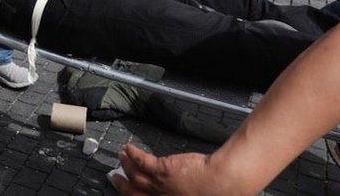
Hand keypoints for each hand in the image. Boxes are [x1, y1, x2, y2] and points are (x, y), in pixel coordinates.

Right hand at [111, 145, 226, 194]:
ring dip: (127, 166)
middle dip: (123, 185)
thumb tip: (177, 185)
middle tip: (116, 177)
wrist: (224, 183)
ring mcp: (161, 186)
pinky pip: (142, 161)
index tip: (127, 189)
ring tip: (123, 157)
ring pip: (136, 176)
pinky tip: (129, 148)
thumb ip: (181, 191)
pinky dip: (133, 155)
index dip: (133, 194)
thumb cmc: (218, 192)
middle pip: (134, 192)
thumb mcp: (195, 194)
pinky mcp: (163, 170)